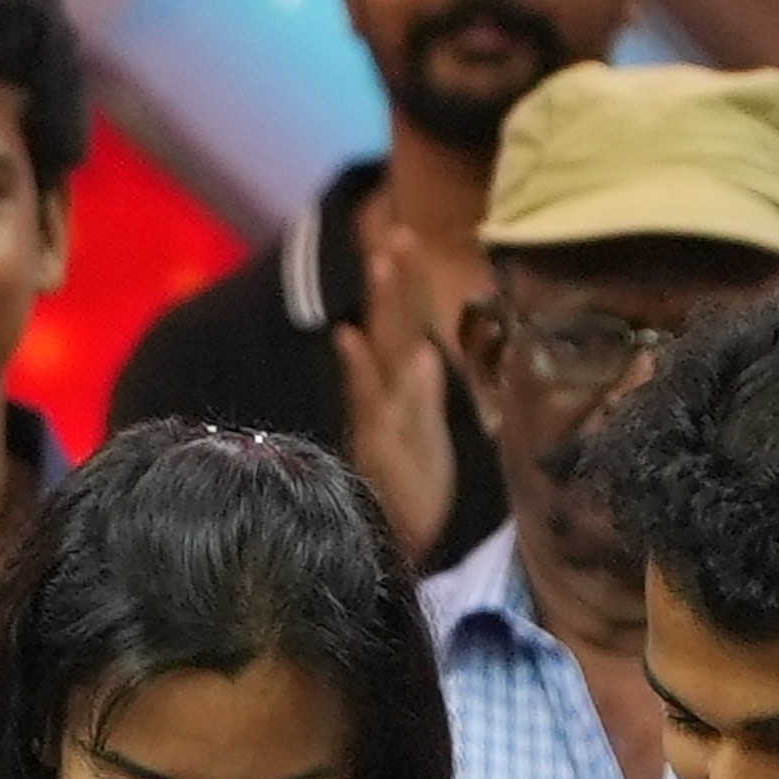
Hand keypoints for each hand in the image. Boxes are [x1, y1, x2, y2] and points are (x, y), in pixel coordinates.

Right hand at [334, 224, 457, 560]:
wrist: (399, 549)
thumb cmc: (411, 496)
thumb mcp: (428, 439)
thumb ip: (425, 395)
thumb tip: (431, 355)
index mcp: (404, 390)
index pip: (406, 325)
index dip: (409, 283)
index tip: (408, 235)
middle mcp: (389, 395)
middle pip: (393, 325)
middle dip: (396, 278)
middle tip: (398, 229)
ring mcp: (381, 416)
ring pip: (382, 350)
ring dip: (381, 304)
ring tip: (381, 260)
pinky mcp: (376, 443)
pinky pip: (367, 400)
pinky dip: (357, 368)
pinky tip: (347, 337)